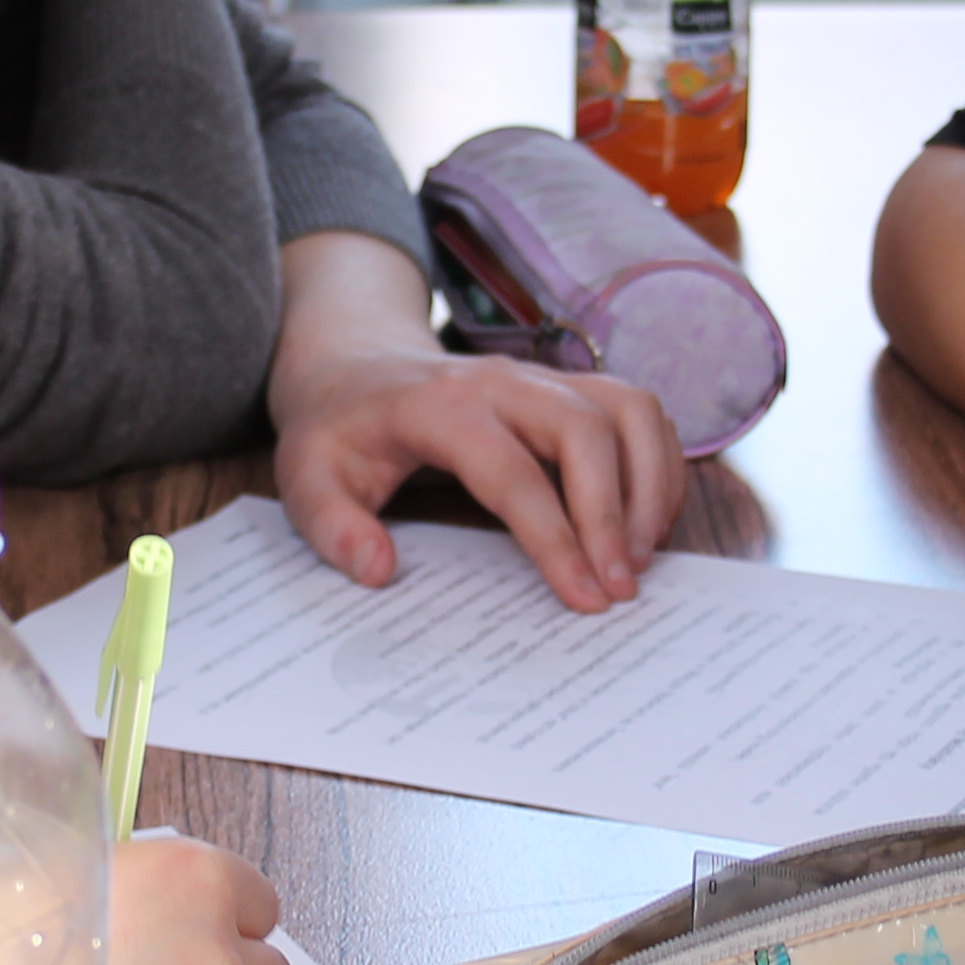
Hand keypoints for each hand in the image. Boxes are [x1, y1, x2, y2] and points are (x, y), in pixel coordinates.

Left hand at [274, 342, 689, 611]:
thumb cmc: (339, 430)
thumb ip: (332, 525)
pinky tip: (646, 525)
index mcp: (440, 406)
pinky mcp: (569, 387)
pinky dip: (658, 465)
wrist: (356, 366)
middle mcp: (503, 381)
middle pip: (587, 428)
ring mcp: (543, 378)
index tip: (585, 598)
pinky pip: (638, 412)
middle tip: (623, 587)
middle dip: (615, 513)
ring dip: (651, 484)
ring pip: (629, 409)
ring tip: (643, 558)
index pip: (512, 470)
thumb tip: (378, 570)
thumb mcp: (306, 477)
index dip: (555, 537)